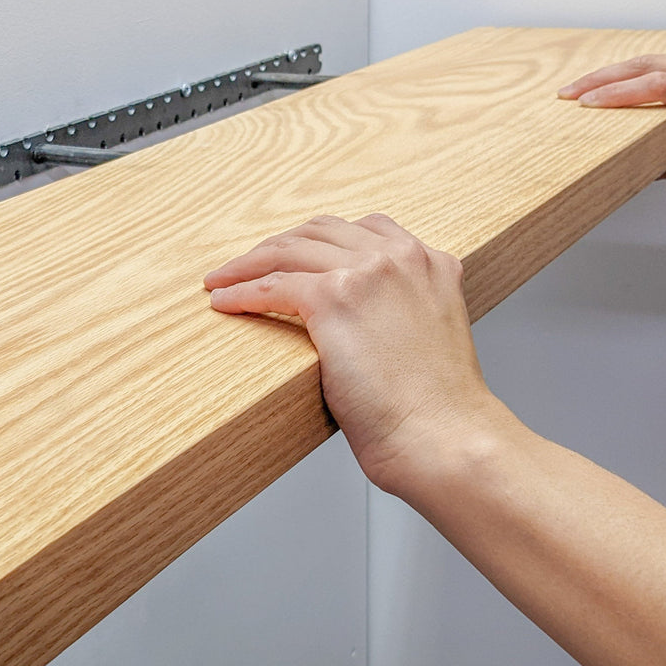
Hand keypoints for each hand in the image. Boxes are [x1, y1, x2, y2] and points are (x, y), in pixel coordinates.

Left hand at [204, 214, 503, 493]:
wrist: (443, 436)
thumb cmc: (436, 410)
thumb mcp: (429, 339)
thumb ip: (400, 312)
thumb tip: (356, 323)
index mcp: (431, 263)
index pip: (364, 230)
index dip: (319, 241)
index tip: (294, 254)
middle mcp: (401, 257)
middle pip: (321, 232)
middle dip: (278, 246)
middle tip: (248, 265)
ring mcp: (368, 272)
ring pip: (290, 250)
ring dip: (248, 264)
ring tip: (223, 279)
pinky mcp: (334, 298)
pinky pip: (272, 285)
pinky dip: (241, 292)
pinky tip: (224, 301)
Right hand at [558, 48, 665, 180]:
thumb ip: (664, 163)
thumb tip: (623, 164)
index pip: (657, 85)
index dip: (617, 93)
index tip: (587, 102)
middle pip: (647, 65)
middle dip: (602, 78)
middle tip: (569, 92)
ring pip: (651, 59)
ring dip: (612, 73)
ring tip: (580, 87)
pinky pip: (662, 60)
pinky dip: (631, 71)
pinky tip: (609, 80)